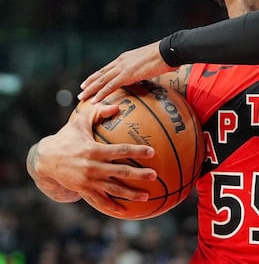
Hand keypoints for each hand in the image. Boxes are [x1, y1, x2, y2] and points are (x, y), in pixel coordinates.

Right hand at [28, 102, 156, 215]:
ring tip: (147, 196)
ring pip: (113, 190)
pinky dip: (112, 207)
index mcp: (94, 151)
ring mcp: (88, 181)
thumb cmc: (66, 137)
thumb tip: (117, 106)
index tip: (151, 152)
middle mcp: (93, 167)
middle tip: (154, 176)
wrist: (45, 160)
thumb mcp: (79, 122)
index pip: (119, 151)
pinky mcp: (83, 191)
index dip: (136, 151)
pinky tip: (125, 212)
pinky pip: (99, 201)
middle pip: (120, 172)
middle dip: (139, 174)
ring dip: (130, 194)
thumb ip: (98, 112)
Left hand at [78, 40, 171, 101]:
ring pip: (102, 80)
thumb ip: (148, 68)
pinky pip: (110, 86)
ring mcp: (123, 68)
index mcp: (126, 58)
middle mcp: (121, 62)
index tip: (89, 82)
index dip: (97, 75)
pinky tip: (95, 100)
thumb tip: (154, 73)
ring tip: (82, 97)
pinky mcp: (127, 75)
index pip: (107, 68)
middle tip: (81, 91)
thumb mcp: (152, 62)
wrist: (168, 51)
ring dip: (91, 90)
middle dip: (90, 83)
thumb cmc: (165, 56)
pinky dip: (101, 93)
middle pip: (101, 74)